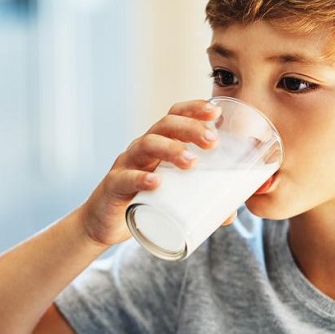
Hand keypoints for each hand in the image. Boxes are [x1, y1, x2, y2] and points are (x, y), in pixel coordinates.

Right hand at [79, 100, 221, 246]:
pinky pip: (125, 178)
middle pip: (165, 126)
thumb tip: (230, 213)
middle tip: (212, 141)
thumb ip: (201, 202)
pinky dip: (141, 178)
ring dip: (171, 149)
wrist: (104, 224)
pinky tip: (156, 182)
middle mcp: (142, 148)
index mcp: (159, 144)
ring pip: (147, 145)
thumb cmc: (143, 202)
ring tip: (191, 162)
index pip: (175, 116)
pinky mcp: (114, 187)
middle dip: (190, 128)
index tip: (216, 112)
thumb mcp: (173, 197)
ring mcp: (126, 165)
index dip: (194, 109)